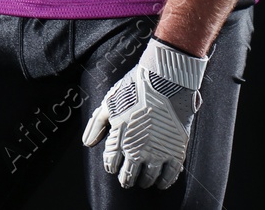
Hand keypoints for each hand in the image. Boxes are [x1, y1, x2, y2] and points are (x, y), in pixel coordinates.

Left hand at [81, 37, 207, 188]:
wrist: (165, 81)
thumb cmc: (134, 89)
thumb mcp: (109, 103)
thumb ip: (96, 124)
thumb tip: (87, 143)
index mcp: (119, 138)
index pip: (111, 162)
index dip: (111, 166)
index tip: (113, 168)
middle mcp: (137, 149)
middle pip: (129, 174)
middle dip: (126, 179)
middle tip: (127, 181)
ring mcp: (158, 151)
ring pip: (149, 177)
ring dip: (145, 182)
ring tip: (143, 183)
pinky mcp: (176, 150)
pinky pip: (171, 173)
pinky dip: (166, 181)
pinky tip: (162, 183)